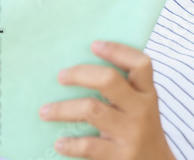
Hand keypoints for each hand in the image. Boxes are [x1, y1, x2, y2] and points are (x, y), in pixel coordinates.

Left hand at [40, 41, 174, 159]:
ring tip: (45, 111)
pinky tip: (59, 143)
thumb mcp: (144, 109)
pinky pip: (87, 145)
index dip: (118, 51)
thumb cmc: (143, 134)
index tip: (95, 45)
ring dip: (62, 109)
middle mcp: (142, 110)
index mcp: (148, 95)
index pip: (140, 64)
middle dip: (80, 74)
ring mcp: (130, 133)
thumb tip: (86, 72)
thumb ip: (128, 92)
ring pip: (91, 110)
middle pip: (109, 80)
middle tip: (61, 76)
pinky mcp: (119, 155)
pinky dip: (69, 144)